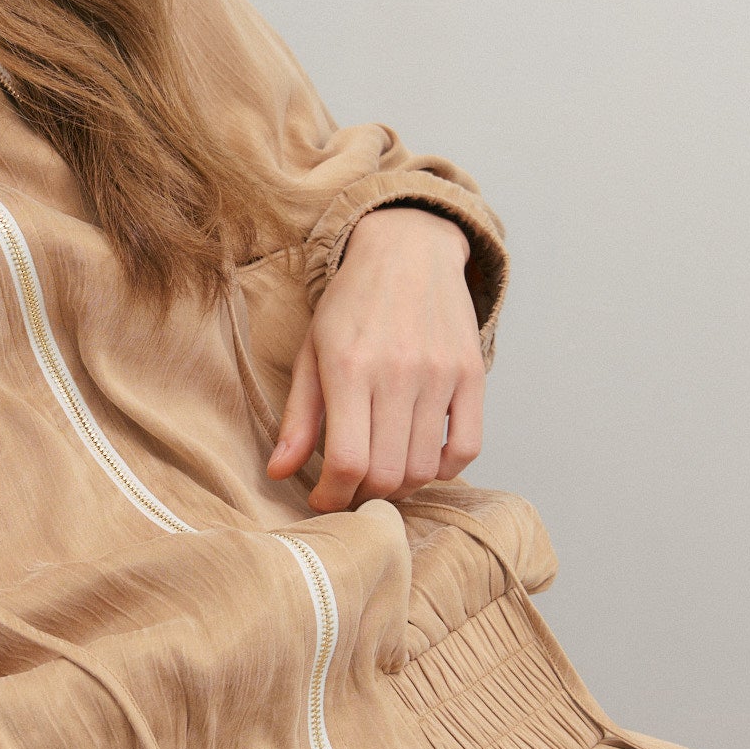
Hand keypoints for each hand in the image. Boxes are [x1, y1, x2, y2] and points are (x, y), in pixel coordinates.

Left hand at [266, 207, 483, 511]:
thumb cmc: (352, 303)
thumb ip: (298, 416)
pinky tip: (420, 458)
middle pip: (387, 473)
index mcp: (349, 368)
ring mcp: (440, 374)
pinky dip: (443, 468)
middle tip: (351, 488)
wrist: (409, 248)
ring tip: (381, 473)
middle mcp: (398, 372)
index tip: (323, 499)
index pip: (347, 461)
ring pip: (424, 466)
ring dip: (400, 485)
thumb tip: (277, 471)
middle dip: (364, 496)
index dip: (333, 496)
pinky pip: (467, 447)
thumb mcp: (311, 352)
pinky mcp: (472, 374)